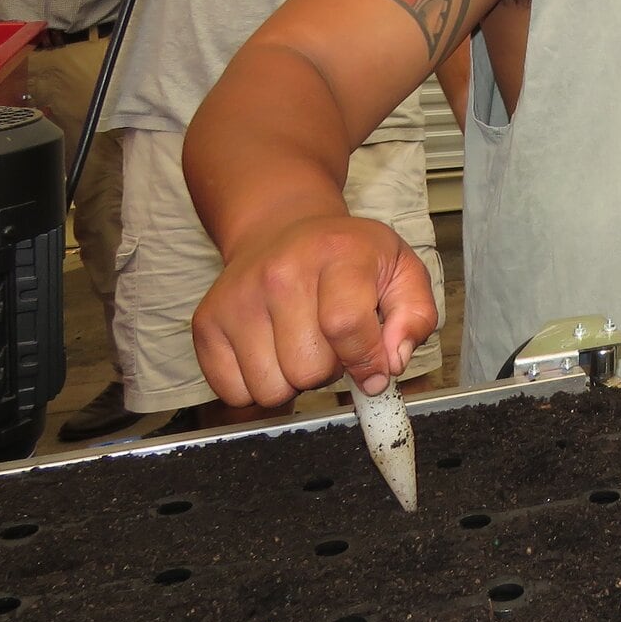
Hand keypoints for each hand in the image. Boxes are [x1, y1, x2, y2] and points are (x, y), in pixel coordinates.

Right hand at [191, 213, 436, 407]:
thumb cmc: (348, 256)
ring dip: (294, 380)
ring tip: (302, 344)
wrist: (282, 228)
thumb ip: (414, 317)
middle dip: (330, 369)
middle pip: (308, 369)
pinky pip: (234, 394)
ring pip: (271, 388)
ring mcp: (237, 298)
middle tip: (331, 341)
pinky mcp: (206, 323)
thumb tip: (391, 363)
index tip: (375, 370)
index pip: (346, 325)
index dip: (366, 361)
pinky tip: (271, 352)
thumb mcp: (401, 271)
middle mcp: (280, 273)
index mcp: (336, 254)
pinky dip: (258, 385)